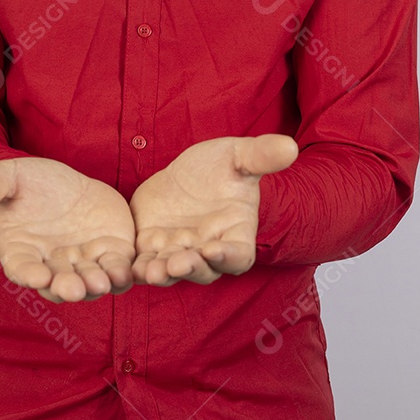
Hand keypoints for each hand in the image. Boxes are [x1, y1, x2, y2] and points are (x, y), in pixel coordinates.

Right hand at [0, 157, 135, 303]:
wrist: (66, 184)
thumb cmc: (32, 184)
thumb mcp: (9, 177)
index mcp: (22, 251)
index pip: (22, 268)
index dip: (29, 274)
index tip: (36, 276)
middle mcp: (52, 265)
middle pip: (59, 283)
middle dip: (67, 287)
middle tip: (74, 288)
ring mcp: (82, 263)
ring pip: (90, 282)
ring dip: (96, 284)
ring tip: (101, 281)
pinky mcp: (110, 254)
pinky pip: (117, 269)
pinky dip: (121, 273)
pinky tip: (125, 271)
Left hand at [130, 134, 297, 286]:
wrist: (186, 172)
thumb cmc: (220, 167)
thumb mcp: (238, 156)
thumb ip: (261, 155)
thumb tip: (290, 146)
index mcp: (235, 233)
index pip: (238, 255)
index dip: (227, 256)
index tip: (214, 248)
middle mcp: (208, 250)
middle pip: (203, 270)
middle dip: (190, 268)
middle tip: (177, 262)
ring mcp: (179, 251)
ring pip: (171, 271)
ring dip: (161, 273)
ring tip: (150, 270)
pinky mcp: (151, 248)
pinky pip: (144, 263)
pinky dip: (137, 268)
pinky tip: (129, 266)